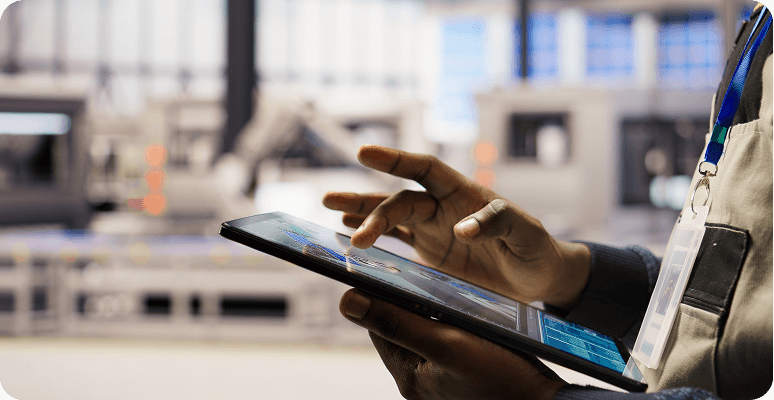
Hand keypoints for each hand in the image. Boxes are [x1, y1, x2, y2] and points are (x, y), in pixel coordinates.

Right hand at [323, 145, 589, 307]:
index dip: (396, 159)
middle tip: (341, 213)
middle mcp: (442, 207)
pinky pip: (394, 240)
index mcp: (464, 195)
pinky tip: (347, 230)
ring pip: (389, 215)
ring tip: (330, 205)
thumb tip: (461, 229)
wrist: (536, 276)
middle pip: (400, 200)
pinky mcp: (429, 253)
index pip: (425, 169)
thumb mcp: (526, 235)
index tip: (365, 152)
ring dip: (360, 210)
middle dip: (370, 205)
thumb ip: (498, 225)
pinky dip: (372, 234)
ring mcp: (432, 229)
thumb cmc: (535, 249)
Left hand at [340, 289, 566, 399]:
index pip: (380, 326)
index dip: (382, 296)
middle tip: (422, 276)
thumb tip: (347, 301)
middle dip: (408, 305)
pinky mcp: (461, 381)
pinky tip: (466, 317)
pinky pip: (445, 348)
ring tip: (446, 294)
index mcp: (408, 375)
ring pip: (424, 337)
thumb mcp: (447, 343)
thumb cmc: (501, 377)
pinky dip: (449, 329)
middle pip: (401, 332)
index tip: (387, 267)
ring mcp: (440, 383)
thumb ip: (397, 323)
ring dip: (431, 315)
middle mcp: (419, 383)